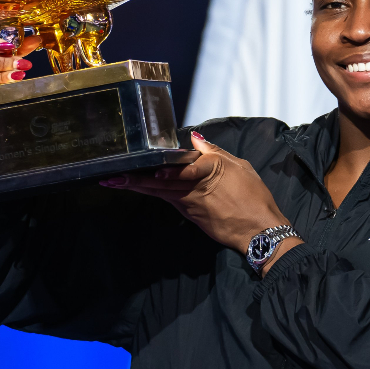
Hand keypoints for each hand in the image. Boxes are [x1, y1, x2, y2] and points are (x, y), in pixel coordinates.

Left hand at [102, 134, 302, 265]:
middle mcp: (195, 188)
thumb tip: (195, 138)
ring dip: (136, 187)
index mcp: (210, 171)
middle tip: (110, 177)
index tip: (151, 173)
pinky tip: (137, 189)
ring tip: (114, 182)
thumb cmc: (254, 196)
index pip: (184, 169)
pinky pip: (167, 200)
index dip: (166, 173)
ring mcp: (190, 203)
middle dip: (134, 179)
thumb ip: (215, 152)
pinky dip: (151, 194)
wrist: (259, 230)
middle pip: (160, 182)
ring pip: (158, 193)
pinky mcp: (190, 215)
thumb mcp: (240, 167)